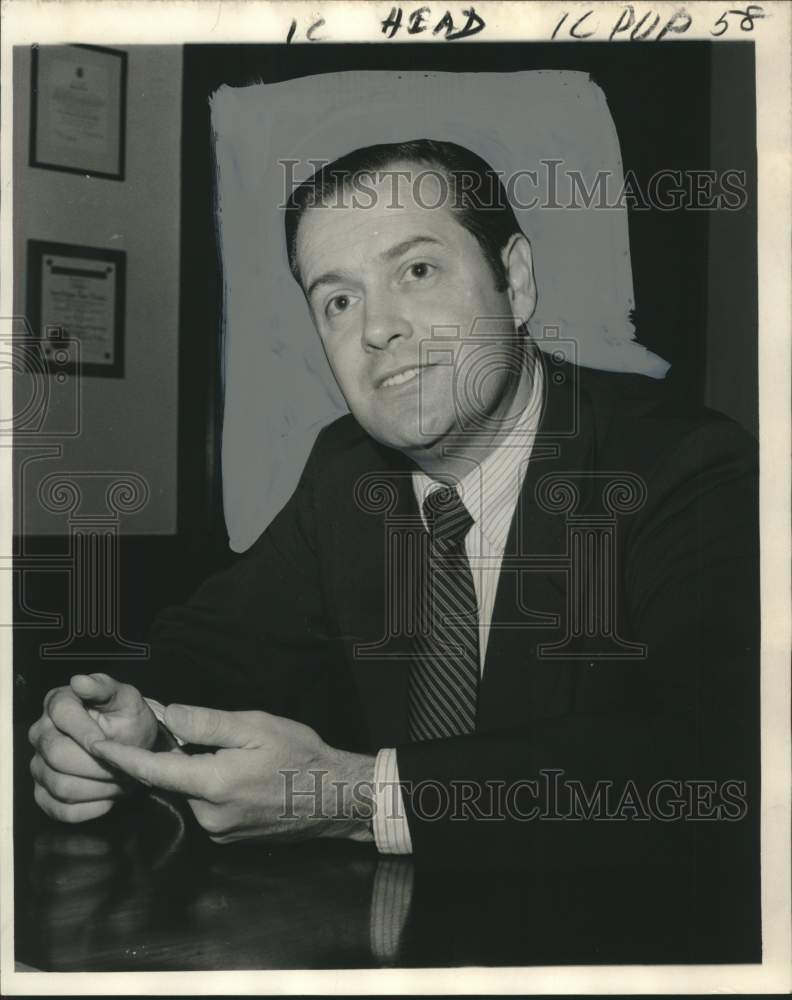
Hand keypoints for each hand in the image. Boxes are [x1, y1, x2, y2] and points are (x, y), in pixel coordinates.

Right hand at [29, 673, 159, 823]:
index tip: (114, 744)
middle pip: (58, 755)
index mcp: (58, 703)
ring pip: (60, 786)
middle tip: (124, 767)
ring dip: (98, 788)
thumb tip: (80, 681)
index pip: (63, 718)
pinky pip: (59, 809)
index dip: (89, 734)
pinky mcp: (43, 792)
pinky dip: (89, 808)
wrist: (132, 745)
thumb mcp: (126, 698)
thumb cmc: (128, 718)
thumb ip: (104, 688)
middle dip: (98, 765)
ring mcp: (39, 764)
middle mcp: (41, 733)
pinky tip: (108, 797)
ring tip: (121, 781)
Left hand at [91, 705, 375, 844]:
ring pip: (192, 793)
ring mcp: (220, 832)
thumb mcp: (255, 726)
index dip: (121, 757)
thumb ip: (207, 722)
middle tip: (195, 731)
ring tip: (234, 754)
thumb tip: (168, 716)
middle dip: (175, 756)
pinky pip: (209, 807)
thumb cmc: (299, 755)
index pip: (153, 770)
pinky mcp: (231, 839)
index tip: (95, 746)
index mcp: (212, 783)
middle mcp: (209, 815)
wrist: (336, 798)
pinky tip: (242, 775)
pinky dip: (213, 788)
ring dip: (198, 772)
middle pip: (174, 780)